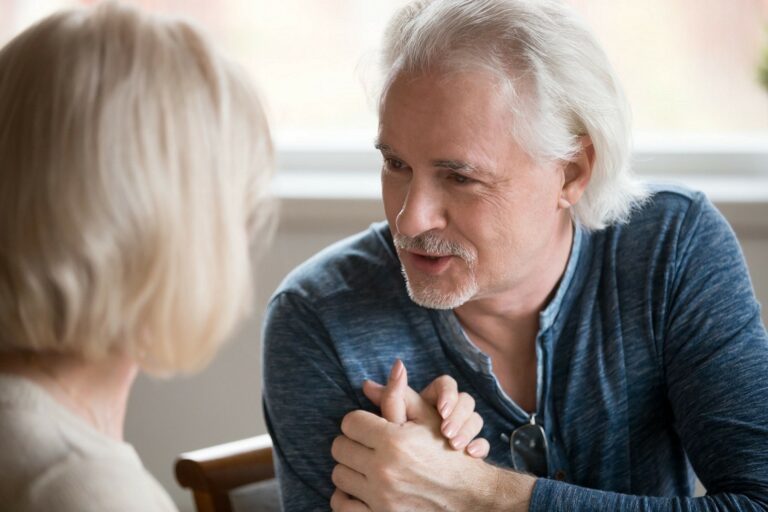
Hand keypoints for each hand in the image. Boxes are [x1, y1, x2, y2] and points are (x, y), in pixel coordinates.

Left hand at [330, 361, 532, 511]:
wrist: (467, 496)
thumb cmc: (446, 452)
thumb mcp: (428, 419)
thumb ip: (401, 395)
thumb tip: (389, 368)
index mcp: (394, 441)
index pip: (350, 422)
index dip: (360, 421)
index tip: (369, 425)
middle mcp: (384, 470)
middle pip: (339, 447)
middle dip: (353, 443)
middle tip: (367, 444)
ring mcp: (380, 497)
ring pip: (338, 475)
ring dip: (350, 467)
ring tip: (365, 463)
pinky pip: (341, 505)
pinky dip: (346, 496)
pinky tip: (359, 487)